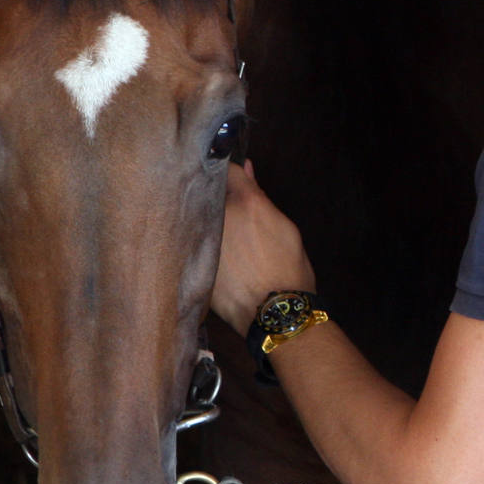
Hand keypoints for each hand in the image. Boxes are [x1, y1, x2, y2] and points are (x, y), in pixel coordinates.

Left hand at [211, 160, 317, 335]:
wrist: (276, 314)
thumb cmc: (288, 271)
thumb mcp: (284, 227)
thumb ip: (259, 196)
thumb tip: (246, 170)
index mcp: (245, 202)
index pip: (226, 169)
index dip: (231, 175)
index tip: (233, 183)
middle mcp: (218, 216)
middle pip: (208, 194)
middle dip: (216, 199)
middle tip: (231, 214)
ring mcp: (203, 239)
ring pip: (197, 219)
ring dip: (207, 223)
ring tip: (227, 241)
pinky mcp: (194, 262)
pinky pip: (195, 245)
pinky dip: (202, 248)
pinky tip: (220, 261)